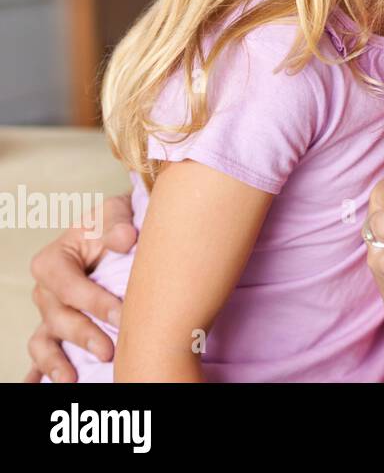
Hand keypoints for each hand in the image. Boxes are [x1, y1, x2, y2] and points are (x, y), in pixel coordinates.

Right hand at [25, 193, 137, 382]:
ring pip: (44, 341)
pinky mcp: (56, 330)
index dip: (94, 303)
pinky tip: (52, 385)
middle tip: (110, 351)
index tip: (121, 316)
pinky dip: (43, 372)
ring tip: (73, 379)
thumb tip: (125, 238)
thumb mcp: (114, 212)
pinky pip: (44, 354)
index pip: (70, 287)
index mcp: (53, 262)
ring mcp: (48, 314)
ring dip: (56, 362)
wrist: (118, 234)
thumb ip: (116, 223)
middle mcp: (46, 291)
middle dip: (84, 336)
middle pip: (59, 318)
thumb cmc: (114, 223)